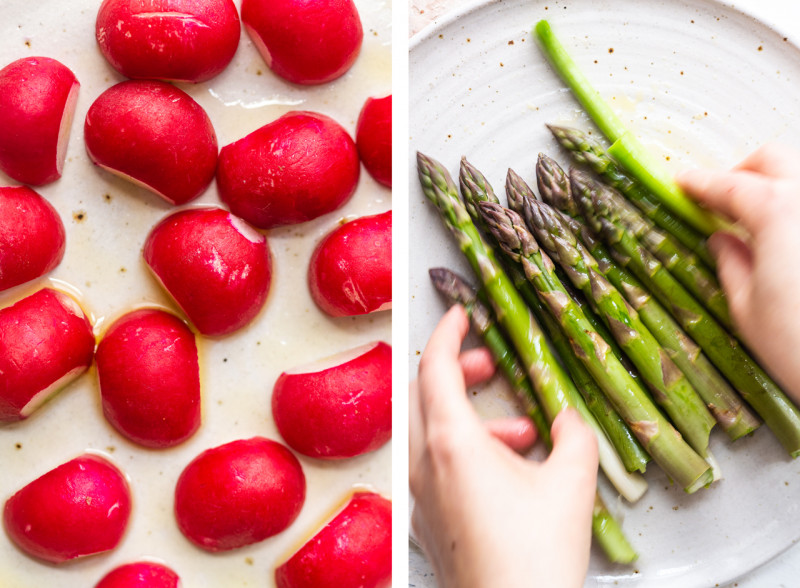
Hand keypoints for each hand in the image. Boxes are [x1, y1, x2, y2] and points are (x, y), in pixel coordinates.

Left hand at [409, 305, 597, 587]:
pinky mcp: (426, 518)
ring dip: (469, 416)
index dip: (447, 333)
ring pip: (428, 431)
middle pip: (422, 394)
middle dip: (456, 371)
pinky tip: (507, 469)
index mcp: (450, 443)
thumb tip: (569, 420)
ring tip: (520, 431)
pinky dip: (462, 450)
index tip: (459, 315)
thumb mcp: (571, 485)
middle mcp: (424, 464)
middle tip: (490, 366)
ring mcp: (419, 494)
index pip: (434, 367)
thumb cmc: (535, 558)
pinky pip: (434, 464)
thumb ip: (574, 437)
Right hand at [677, 143, 799, 399]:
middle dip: (742, 171)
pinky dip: (794, 212)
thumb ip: (731, 263)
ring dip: (775, 186)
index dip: (701, 184)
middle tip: (720, 198)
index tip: (686, 184)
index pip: (729, 186)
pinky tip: (788, 239)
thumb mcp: (747, 309)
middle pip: (774, 160)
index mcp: (778, 213)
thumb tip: (722, 240)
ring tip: (755, 218)